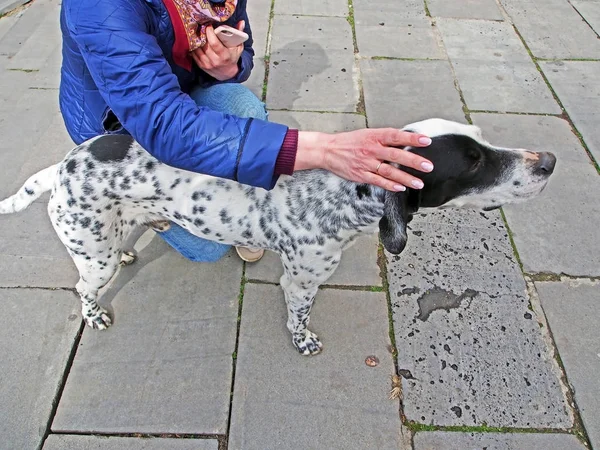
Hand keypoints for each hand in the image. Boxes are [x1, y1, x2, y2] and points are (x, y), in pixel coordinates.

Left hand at [191, 21, 244, 80]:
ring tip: (198, 33)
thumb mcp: (238, 47)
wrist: (228, 74)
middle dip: (202, 34)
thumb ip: (239, 34)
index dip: (210, 33)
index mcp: (224, 56)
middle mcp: (215, 61)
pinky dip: (194, 47)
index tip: (209, 26)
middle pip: (205, 45)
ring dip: (197, 40)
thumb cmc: (232, 58)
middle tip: (202, 27)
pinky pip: (194, 54)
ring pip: (198, 49)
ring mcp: (207, 64)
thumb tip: (241, 22)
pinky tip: (196, 42)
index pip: (214, 43)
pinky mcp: (201, 66)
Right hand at [294, 129, 433, 190]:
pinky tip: (401, 188)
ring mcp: (366, 163)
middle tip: (428, 166)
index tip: (425, 141)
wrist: (328, 150)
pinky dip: (389, 185)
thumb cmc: (350, 141)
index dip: (411, 138)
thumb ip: (385, 138)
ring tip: (419, 183)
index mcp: (374, 136)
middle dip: (413, 161)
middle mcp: (371, 149)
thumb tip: (405, 140)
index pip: (396, 136)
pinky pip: (378, 181)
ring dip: (405, 178)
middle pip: (396, 156)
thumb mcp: (368, 134)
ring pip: (389, 172)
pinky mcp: (361, 175)